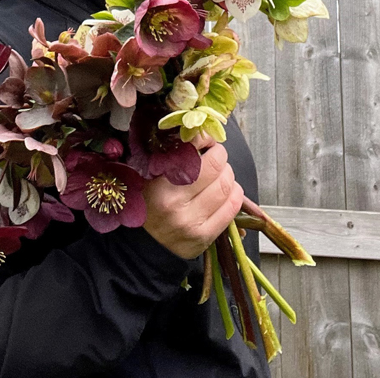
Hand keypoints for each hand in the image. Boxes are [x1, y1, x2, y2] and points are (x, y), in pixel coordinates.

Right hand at [142, 142, 243, 259]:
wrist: (144, 246)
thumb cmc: (147, 205)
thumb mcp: (148, 177)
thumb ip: (168, 156)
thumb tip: (197, 133)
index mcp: (157, 184)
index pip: (191, 152)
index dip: (204, 139)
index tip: (204, 139)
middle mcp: (174, 203)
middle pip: (215, 167)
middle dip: (220, 156)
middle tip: (215, 155)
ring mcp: (191, 222)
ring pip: (227, 186)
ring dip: (228, 174)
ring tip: (220, 173)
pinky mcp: (204, 237)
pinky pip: (231, 208)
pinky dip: (235, 194)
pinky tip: (228, 191)